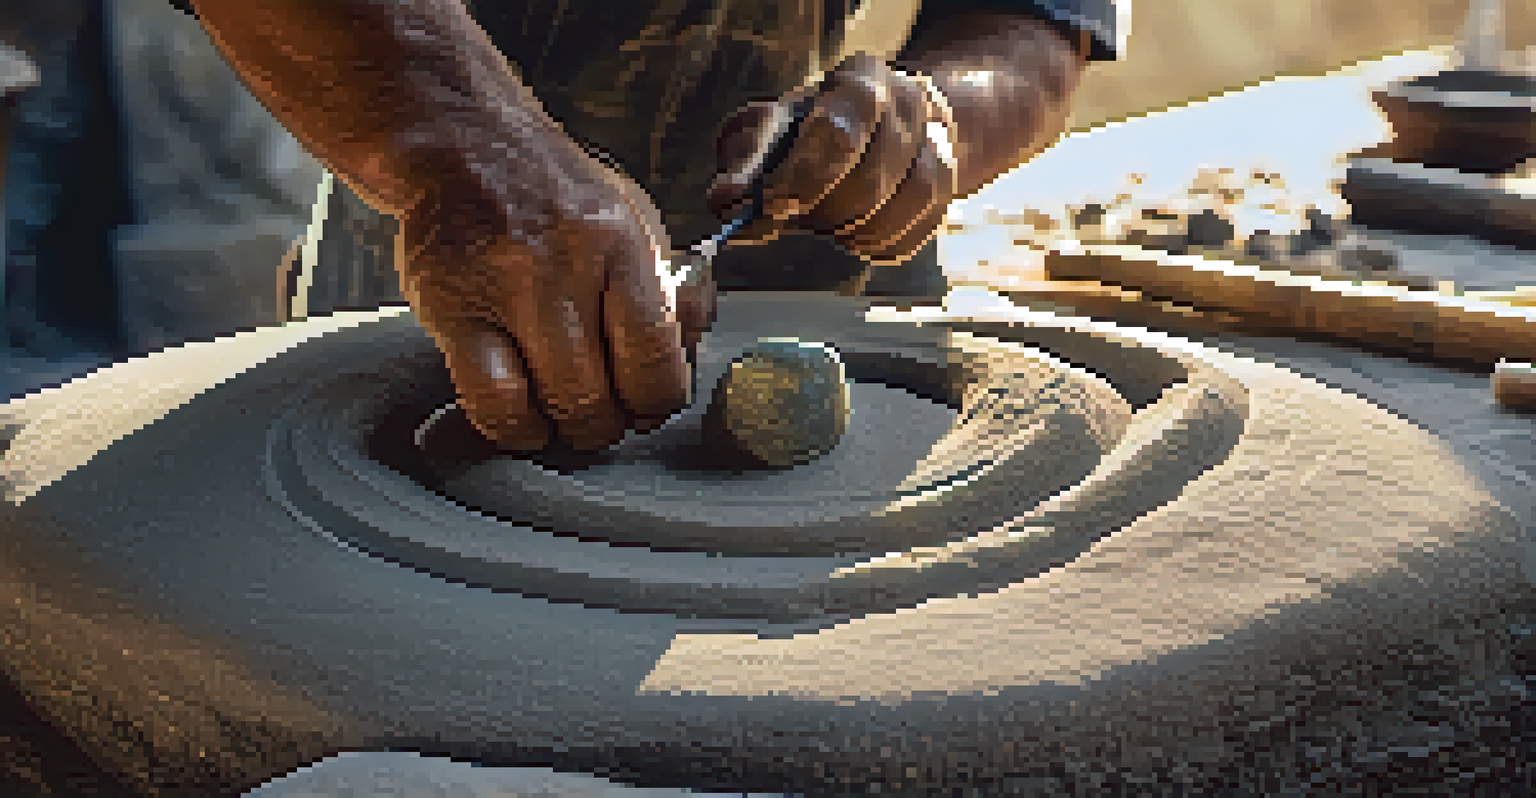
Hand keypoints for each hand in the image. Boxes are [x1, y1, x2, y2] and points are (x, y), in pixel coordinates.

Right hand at [397, 132, 702, 452]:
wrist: (464, 144)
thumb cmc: (555, 196)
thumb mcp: (633, 219)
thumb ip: (671, 287)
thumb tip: (694, 348)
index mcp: (620, 241)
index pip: (656, 355)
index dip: (658, 402)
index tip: (648, 407)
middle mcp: (563, 263)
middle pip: (602, 394)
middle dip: (609, 426)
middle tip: (604, 418)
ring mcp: (502, 288)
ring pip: (550, 404)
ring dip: (565, 432)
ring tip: (565, 418)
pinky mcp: (449, 310)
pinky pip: (489, 402)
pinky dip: (514, 428)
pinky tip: (523, 417)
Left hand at [706, 53, 958, 264]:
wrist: (879, 129)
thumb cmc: (811, 131)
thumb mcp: (771, 130)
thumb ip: (745, 163)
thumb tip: (726, 201)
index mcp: (858, 79)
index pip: (839, 129)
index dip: (803, 175)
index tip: (773, 205)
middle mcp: (907, 103)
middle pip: (871, 177)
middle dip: (825, 210)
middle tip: (797, 214)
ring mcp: (935, 143)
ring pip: (900, 204)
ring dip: (853, 229)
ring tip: (827, 226)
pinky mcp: (945, 186)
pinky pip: (914, 230)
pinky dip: (877, 243)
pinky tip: (855, 236)